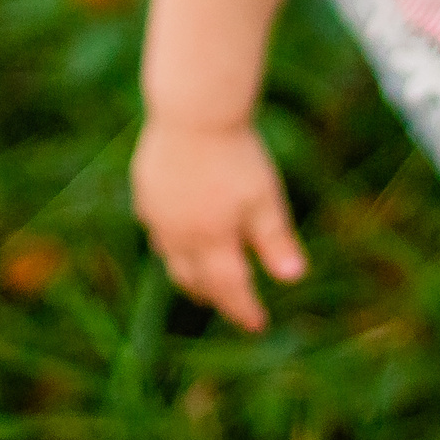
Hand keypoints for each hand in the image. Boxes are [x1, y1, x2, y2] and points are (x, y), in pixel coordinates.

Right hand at [130, 119, 305, 332]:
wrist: (193, 114)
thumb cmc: (236, 155)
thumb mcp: (265, 198)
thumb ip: (276, 240)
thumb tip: (294, 278)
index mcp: (213, 241)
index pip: (230, 289)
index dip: (244, 310)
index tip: (259, 325)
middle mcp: (180, 236)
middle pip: (194, 280)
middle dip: (214, 297)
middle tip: (229, 305)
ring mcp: (157, 216)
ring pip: (170, 259)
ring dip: (188, 274)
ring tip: (201, 279)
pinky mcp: (145, 194)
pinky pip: (155, 230)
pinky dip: (169, 244)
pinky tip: (176, 236)